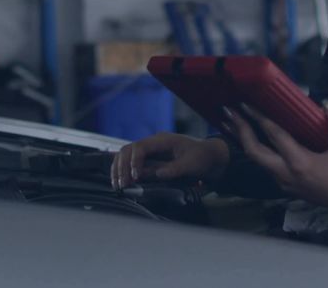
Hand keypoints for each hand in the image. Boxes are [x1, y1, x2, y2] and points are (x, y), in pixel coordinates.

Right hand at [110, 132, 229, 189]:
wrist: (209, 156)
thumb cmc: (202, 158)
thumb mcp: (191, 164)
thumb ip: (174, 169)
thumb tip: (157, 174)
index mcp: (163, 140)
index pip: (140, 147)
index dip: (134, 161)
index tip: (134, 177)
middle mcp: (153, 143)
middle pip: (128, 150)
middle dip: (122, 167)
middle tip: (121, 185)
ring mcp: (150, 150)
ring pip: (126, 155)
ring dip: (119, 169)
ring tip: (118, 185)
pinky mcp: (150, 159)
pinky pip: (131, 162)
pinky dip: (124, 171)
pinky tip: (122, 182)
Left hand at [226, 100, 327, 226]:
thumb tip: (325, 103)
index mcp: (301, 164)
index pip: (275, 136)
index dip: (259, 118)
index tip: (246, 103)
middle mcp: (287, 174)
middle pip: (254, 152)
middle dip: (239, 130)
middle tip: (228, 111)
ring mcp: (284, 182)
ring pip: (256, 160)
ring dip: (242, 140)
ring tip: (230, 121)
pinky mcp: (286, 185)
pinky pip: (264, 165)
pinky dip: (254, 149)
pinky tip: (250, 137)